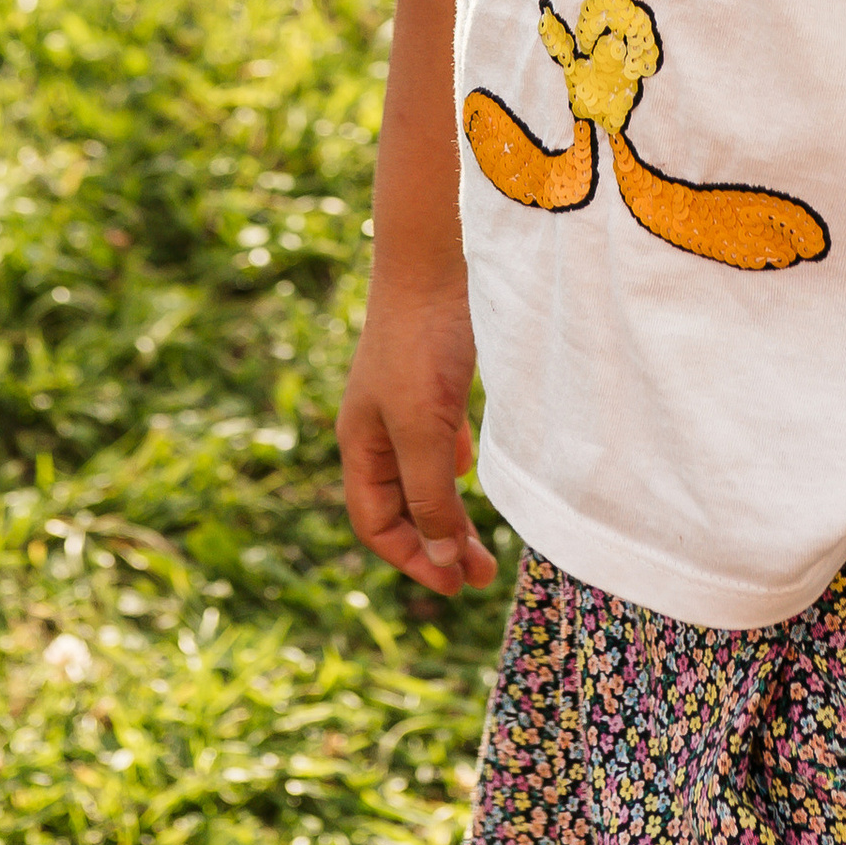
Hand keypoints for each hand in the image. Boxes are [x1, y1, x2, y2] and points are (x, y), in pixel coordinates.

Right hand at [337, 276, 498, 597]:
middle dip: (438, 545)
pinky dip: (454, 464)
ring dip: (451, 512)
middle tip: (482, 576)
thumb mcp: (422, 429)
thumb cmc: (420, 344)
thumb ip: (429, 494)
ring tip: (484, 545)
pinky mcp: (433, 379)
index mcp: (361, 445)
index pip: (376, 523)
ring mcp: (404, 403)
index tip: (456, 584)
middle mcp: (378, 429)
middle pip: (402, 506)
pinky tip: (471, 466)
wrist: (436, 260)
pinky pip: (438, 439)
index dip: (412, 559)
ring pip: (424, 476)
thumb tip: (440, 558)